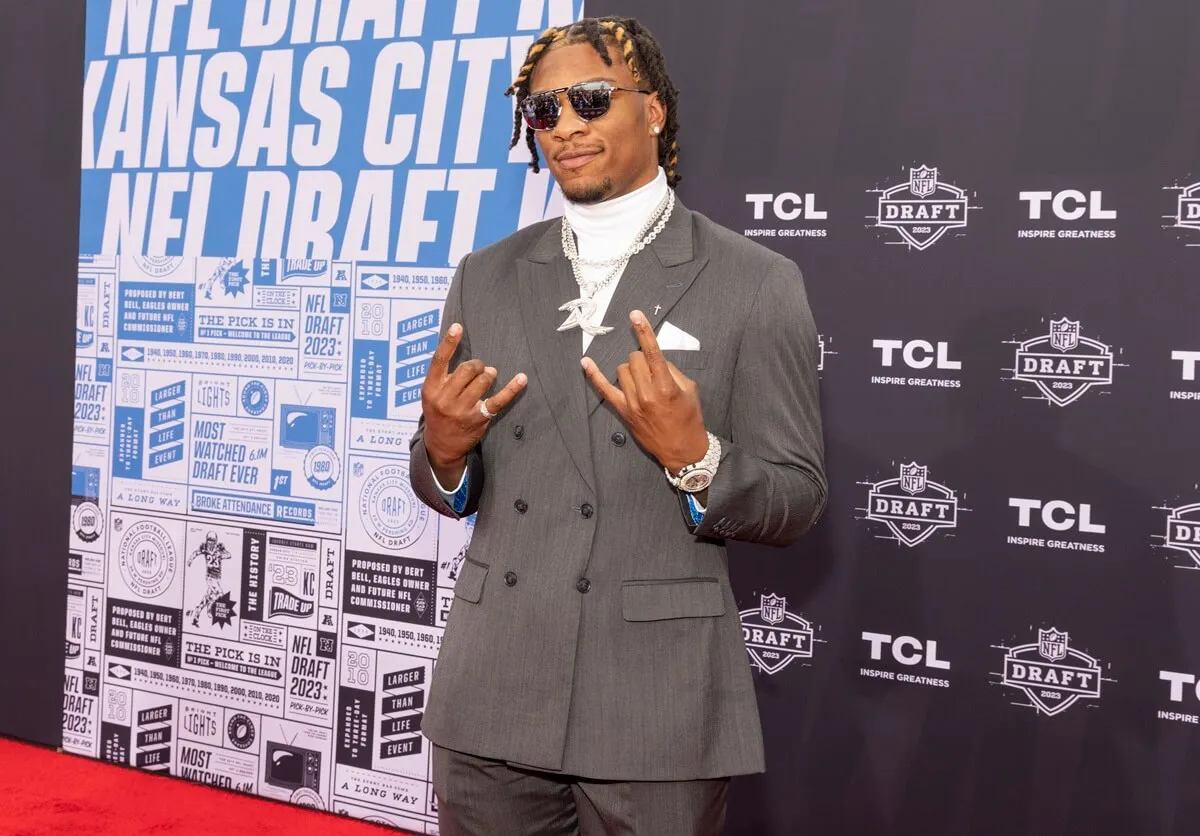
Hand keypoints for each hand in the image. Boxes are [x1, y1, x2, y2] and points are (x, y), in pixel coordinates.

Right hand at [421, 323, 526, 474]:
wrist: (441, 444)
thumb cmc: (438, 412)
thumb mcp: (431, 393)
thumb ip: (442, 375)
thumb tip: (460, 349)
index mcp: (430, 388)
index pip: (438, 360)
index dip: (448, 342)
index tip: (458, 327)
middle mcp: (445, 398)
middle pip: (467, 369)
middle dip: (477, 365)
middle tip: (479, 368)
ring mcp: (462, 410)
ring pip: (482, 380)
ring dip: (489, 374)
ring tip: (489, 376)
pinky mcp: (478, 418)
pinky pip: (498, 400)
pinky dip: (512, 389)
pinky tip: (521, 379)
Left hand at [581, 310, 708, 473]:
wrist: (682, 449)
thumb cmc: (689, 418)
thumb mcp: (689, 390)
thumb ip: (671, 370)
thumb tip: (654, 360)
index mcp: (666, 386)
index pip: (652, 352)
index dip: (644, 331)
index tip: (635, 314)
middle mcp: (647, 393)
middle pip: (635, 359)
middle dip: (642, 358)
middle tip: (652, 370)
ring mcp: (632, 403)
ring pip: (622, 369)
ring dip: (631, 369)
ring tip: (642, 381)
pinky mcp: (623, 411)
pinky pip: (604, 389)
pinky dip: (594, 375)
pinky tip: (585, 362)